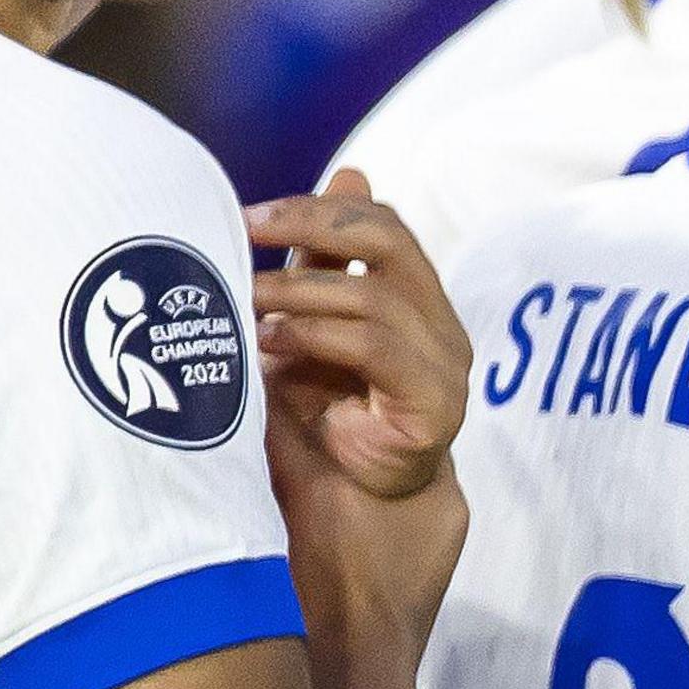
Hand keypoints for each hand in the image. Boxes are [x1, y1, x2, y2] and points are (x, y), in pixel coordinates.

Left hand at [250, 171, 468, 629]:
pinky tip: (271, 345)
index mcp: (415, 301)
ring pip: (374, 295)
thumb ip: (321, 266)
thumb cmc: (318, 421)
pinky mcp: (439, 406)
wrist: (344, 515)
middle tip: (240, 240)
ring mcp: (448, 365)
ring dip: (295, 294)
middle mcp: (441, 326)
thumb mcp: (308, 328)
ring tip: (242, 308)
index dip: (319, 211)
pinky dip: (318, 337)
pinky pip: (380, 348)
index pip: (383, 226)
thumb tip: (350, 173)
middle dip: (310, 231)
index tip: (246, 218)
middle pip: (388, 241)